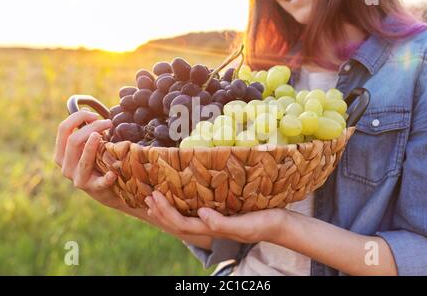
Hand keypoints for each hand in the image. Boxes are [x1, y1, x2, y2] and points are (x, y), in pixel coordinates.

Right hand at [54, 110, 122, 208]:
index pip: (63, 129)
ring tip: (103, 136)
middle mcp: (65, 165)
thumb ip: (86, 133)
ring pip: (84, 158)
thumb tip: (91, 113)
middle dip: (92, 127)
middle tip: (108, 122)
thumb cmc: (98, 163)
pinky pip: (99, 182)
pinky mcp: (92, 189)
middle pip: (74, 141)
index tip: (93, 114)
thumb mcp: (88, 148)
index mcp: (61, 153)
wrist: (108, 191)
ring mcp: (77, 178)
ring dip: (93, 145)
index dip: (78, 117)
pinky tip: (113, 174)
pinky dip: (106, 177)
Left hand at [145, 191, 285, 243]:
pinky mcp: (220, 215)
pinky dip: (180, 208)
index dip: (165, 211)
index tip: (154, 195)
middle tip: (147, 197)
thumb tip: (200, 214)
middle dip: (161, 212)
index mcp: (212, 230)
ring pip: (184, 220)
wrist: (279, 224)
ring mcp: (214, 223)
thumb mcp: (244, 225)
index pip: (182, 224)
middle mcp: (210, 227)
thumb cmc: (264, 223)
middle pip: (178, 224)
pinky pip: (193, 214)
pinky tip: (178, 200)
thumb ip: (221, 223)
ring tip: (154, 201)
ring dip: (167, 212)